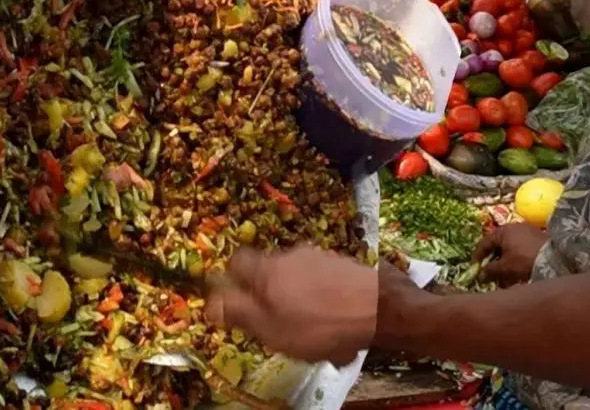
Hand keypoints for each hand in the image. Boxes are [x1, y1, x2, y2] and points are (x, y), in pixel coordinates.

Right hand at [205, 246, 376, 365]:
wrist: (379, 309)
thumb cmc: (318, 324)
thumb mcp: (270, 329)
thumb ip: (239, 313)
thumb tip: (210, 302)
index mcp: (267, 269)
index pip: (237, 261)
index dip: (231, 279)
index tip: (238, 300)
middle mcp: (291, 255)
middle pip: (270, 272)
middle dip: (272, 297)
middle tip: (280, 326)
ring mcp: (320, 257)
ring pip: (299, 281)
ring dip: (302, 303)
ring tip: (315, 334)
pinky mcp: (344, 264)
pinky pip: (324, 286)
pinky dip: (325, 303)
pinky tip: (336, 327)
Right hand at [472, 223, 547, 287]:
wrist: (555, 259)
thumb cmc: (525, 260)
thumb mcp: (504, 267)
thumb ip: (490, 271)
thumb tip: (480, 276)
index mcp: (503, 230)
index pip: (484, 243)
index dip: (477, 257)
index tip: (475, 269)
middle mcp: (514, 227)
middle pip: (498, 245)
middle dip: (493, 261)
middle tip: (490, 275)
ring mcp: (527, 231)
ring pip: (510, 248)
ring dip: (505, 262)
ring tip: (505, 277)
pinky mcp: (537, 238)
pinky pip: (521, 249)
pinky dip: (516, 259)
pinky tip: (518, 272)